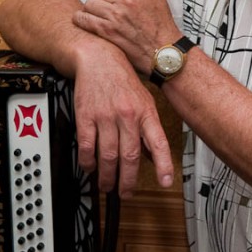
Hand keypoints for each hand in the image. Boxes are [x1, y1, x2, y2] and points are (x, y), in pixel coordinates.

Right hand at [72, 39, 173, 197]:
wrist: (98, 58)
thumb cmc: (121, 79)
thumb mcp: (144, 100)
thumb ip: (148, 128)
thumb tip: (151, 154)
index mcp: (145, 112)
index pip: (158, 142)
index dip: (163, 164)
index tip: (165, 182)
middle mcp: (127, 115)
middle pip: (130, 156)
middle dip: (128, 180)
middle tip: (125, 193)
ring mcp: (106, 116)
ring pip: (108, 155)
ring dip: (107, 176)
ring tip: (106, 186)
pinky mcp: (86, 116)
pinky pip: (87, 145)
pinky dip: (88, 161)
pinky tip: (90, 167)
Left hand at [74, 0, 181, 72]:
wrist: (164, 52)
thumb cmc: (161, 27)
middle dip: (101, 1)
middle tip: (107, 10)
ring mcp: (115, 15)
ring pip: (89, 4)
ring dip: (92, 11)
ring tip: (100, 18)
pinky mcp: (107, 31)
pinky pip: (82, 19)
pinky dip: (82, 20)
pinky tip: (88, 23)